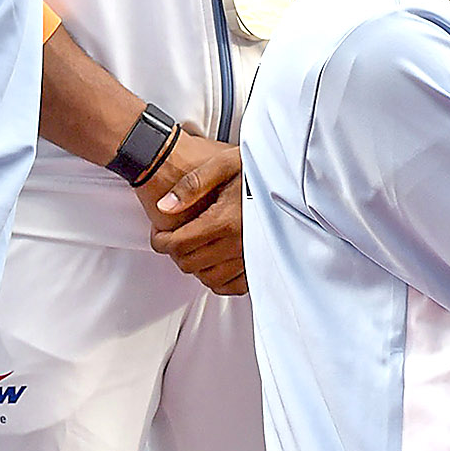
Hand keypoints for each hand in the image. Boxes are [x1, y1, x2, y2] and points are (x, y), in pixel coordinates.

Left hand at [134, 134, 246, 294]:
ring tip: (196, 248)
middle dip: (176, 251)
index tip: (161, 233)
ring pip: (208, 278)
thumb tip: (165, 206)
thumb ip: (192, 184)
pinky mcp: (261, 264)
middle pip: (189, 263)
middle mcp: (239, 243)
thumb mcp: (224, 164)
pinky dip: (219, 280)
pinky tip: (215, 263)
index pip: (177, 245)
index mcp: (225, 220)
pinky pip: (233, 286)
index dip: (160, 240)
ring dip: (196, 265)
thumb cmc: (260, 170)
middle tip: (176, 237)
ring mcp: (251, 257)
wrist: (289, 178)